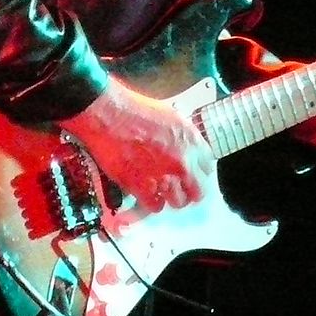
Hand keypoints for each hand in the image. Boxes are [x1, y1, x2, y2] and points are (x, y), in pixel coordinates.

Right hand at [61, 77, 215, 212]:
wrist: (107, 114)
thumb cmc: (132, 109)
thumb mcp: (168, 115)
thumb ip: (181, 137)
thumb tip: (185, 148)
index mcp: (190, 140)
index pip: (208, 167)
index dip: (198, 171)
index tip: (192, 173)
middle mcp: (181, 161)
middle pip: (199, 191)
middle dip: (189, 190)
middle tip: (179, 187)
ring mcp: (163, 177)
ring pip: (178, 202)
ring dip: (170, 197)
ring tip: (160, 190)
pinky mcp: (142, 188)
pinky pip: (155, 206)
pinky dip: (150, 202)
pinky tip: (144, 192)